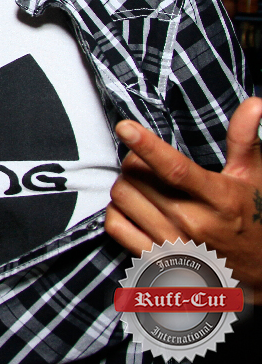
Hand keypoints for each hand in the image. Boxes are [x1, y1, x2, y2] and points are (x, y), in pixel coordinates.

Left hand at [106, 97, 261, 299]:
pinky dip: (116, 210)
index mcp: (220, 199)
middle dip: (134, 161)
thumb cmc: (257, 219)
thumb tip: (254, 104)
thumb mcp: (255, 178)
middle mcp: (193, 222)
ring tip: (141, 183)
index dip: (147, 146)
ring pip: (122, 198)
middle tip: (145, 162)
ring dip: (124, 183)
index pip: (175, 169)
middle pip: (137, 178)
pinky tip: (132, 206)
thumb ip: (245, 140)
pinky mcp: (157, 260)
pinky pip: (116, 226)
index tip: (125, 127)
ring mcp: (173, 243)